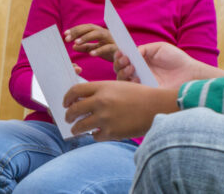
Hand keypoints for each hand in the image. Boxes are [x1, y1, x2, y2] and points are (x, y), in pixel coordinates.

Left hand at [63, 81, 178, 140]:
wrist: (157, 107)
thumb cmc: (140, 95)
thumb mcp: (118, 86)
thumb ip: (101, 92)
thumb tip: (83, 101)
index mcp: (102, 88)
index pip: (75, 91)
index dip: (67, 98)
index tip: (66, 103)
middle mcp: (101, 102)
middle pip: (74, 110)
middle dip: (68, 116)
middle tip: (68, 119)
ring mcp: (105, 118)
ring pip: (80, 126)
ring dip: (76, 129)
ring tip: (77, 130)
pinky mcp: (112, 132)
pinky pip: (95, 136)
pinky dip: (96, 136)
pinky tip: (99, 134)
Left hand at [65, 24, 116, 60]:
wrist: (128, 59)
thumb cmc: (112, 52)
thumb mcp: (96, 50)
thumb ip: (86, 47)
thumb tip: (74, 46)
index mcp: (99, 32)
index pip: (86, 28)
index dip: (75, 30)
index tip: (65, 34)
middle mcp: (105, 33)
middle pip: (90, 28)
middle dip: (78, 31)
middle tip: (67, 38)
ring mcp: (112, 39)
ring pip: (98, 34)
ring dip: (86, 37)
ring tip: (76, 42)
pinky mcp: (117, 48)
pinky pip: (107, 47)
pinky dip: (99, 50)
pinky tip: (91, 54)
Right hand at [114, 42, 223, 88]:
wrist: (190, 73)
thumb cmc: (176, 59)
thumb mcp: (159, 48)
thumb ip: (144, 49)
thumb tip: (132, 53)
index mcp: (141, 61)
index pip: (124, 58)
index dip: (119, 55)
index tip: (121, 52)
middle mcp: (138, 72)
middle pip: (119, 69)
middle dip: (118, 63)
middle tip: (126, 60)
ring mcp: (142, 83)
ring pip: (122, 80)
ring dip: (122, 72)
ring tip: (131, 67)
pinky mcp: (146, 92)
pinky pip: (132, 91)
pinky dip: (130, 83)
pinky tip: (137, 77)